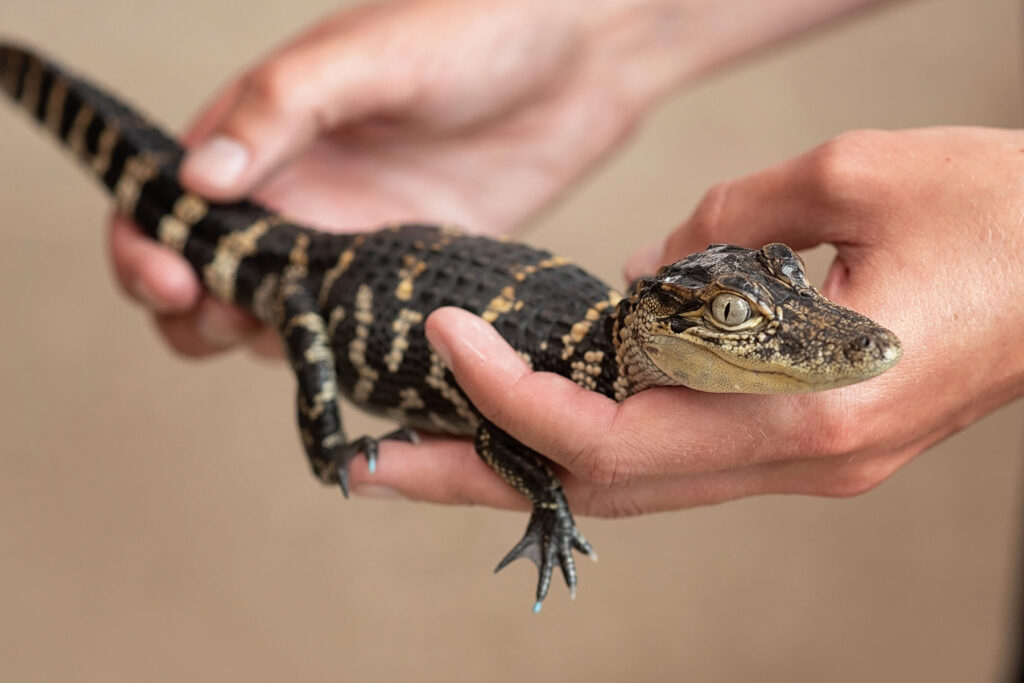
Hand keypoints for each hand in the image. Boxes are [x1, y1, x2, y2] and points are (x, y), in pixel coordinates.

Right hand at [109, 0, 684, 355]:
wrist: (579, 56)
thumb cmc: (474, 28)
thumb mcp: (367, 57)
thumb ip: (280, 111)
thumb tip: (196, 179)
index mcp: (260, 133)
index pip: (165, 203)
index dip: (147, 250)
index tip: (172, 282)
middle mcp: (295, 192)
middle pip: (207, 275)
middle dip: (196, 312)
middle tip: (232, 323)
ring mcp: (350, 236)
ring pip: (274, 311)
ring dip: (265, 338)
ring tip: (298, 338)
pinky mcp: (407, 268)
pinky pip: (353, 324)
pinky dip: (339, 347)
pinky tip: (356, 352)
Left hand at [353, 127, 1023, 514]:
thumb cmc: (1007, 218)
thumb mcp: (852, 176)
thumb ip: (724, 225)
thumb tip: (642, 275)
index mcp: (805, 410)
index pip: (612, 428)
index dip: (510, 395)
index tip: (439, 344)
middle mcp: (796, 462)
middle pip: (602, 485)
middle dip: (481, 474)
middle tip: (375, 467)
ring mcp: (804, 468)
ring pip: (636, 484)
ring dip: (529, 464)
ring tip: (431, 451)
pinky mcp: (810, 449)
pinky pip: (680, 458)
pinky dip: (598, 438)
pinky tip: (545, 413)